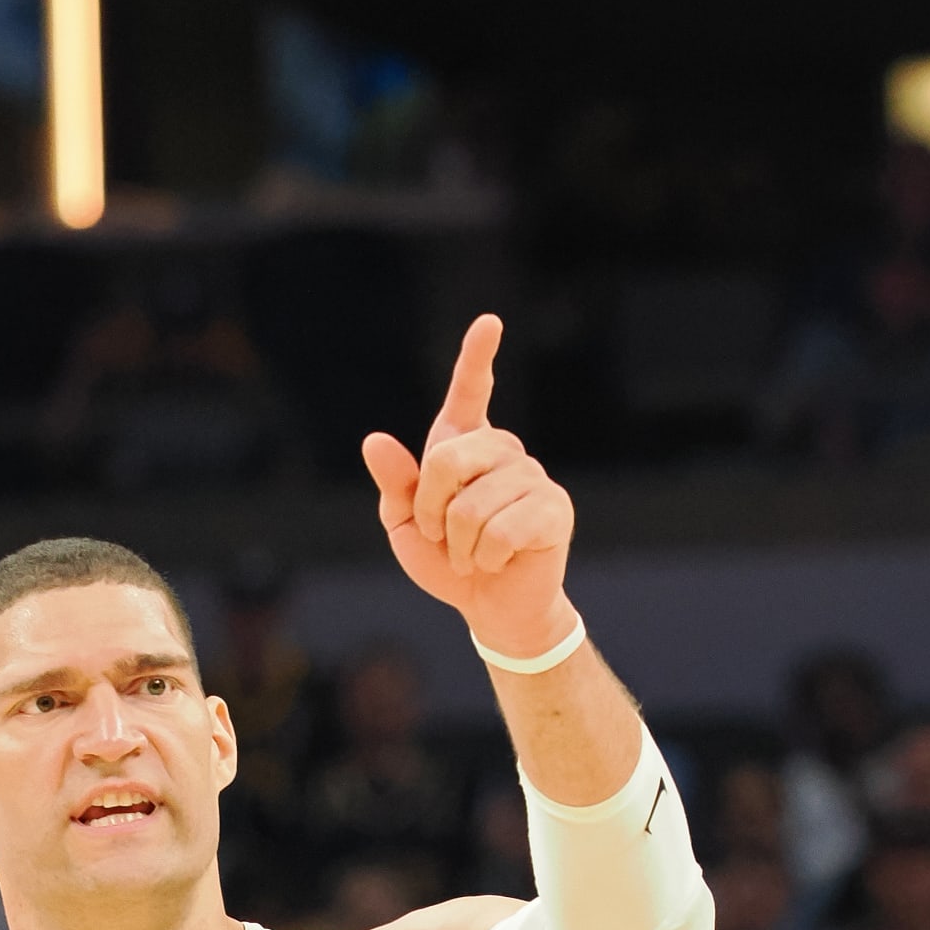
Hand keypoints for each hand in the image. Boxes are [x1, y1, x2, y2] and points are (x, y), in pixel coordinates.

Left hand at [363, 314, 575, 660]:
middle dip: (430, 511)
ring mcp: (533, 477)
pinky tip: (499, 561)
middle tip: (442, 537)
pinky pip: (501, 530)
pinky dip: (487, 557)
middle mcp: (503, 451)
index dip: (476, 357)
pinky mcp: (554, 509)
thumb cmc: (449, 562)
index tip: (488, 322)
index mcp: (466, 446)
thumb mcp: (408, 526)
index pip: (469, 393)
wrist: (491, 608)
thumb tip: (375, 441)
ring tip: (475, 554)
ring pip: (472, 506)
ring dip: (460, 544)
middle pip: (446, 460)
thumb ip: (395, 485)